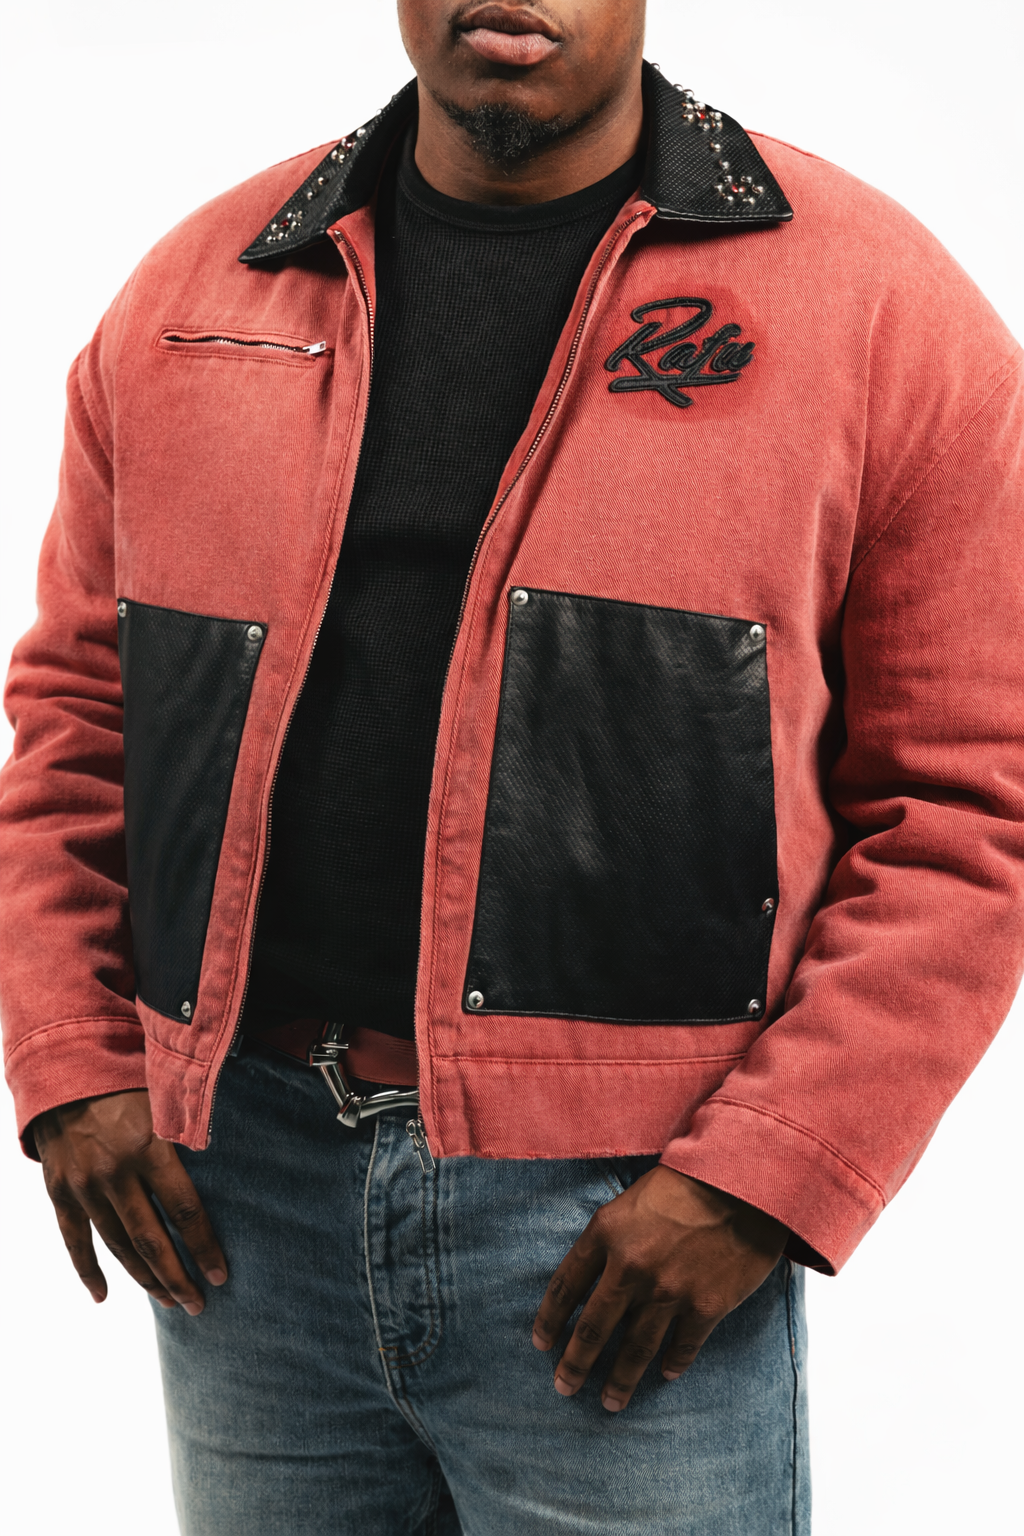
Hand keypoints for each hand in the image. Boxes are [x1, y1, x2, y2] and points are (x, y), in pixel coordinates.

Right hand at [32, 1089, 225, 1313]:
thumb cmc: (127, 1082)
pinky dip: (88, 1270)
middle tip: (198, 1305)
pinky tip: (104, 1296)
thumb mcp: (164, 1099)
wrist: (64, 1070)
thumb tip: (240, 1158)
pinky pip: (75, 1240)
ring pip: (118, 1245)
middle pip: (151, 1239)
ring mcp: (84, 1186)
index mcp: (148, 1147)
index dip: (203, 1247)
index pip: (184, 1210)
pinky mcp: (60, 1192)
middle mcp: (114, 1172)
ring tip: (168, 1300)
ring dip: (144, 1278)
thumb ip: (191, 1130)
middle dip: (177, 1277)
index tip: (220, 1275)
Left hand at [532, 1164, 786, 1411]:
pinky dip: (672, 1363)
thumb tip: (593, 1279)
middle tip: (563, 1387)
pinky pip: (682, 1347)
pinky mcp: (706, 1306)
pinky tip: (665, 1374)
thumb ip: (609, 1238)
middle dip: (574, 1364)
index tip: (542, 1344)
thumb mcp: (630, 1201)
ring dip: (619, 1381)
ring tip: (609, 1402)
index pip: (564, 1286)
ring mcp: (668, 1291)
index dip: (549, 1320)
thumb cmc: (684, 1184)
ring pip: (634, 1349)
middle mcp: (631, 1267)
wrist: (742, 1183)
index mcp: (606, 1233)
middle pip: (592, 1328)